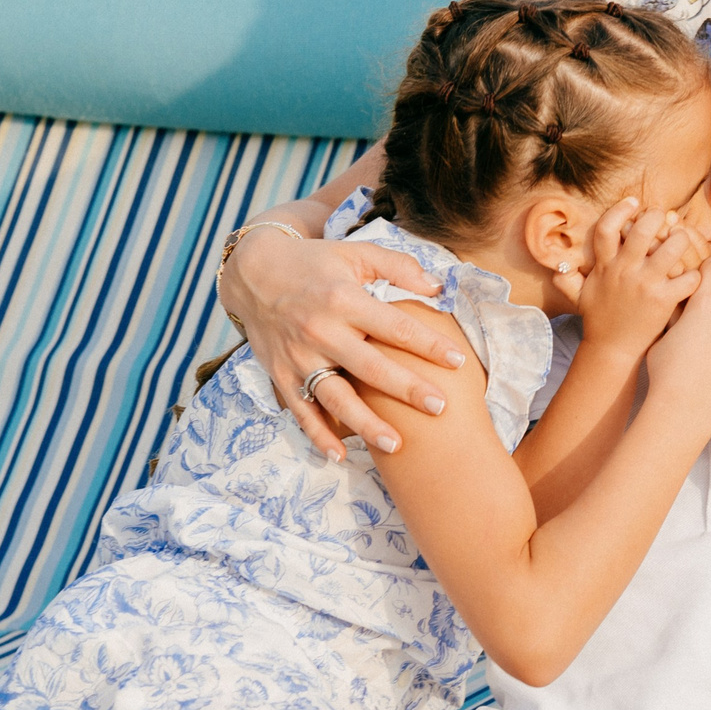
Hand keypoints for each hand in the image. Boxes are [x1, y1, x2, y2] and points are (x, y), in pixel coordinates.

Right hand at [226, 225, 465, 459]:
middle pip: (371, 367)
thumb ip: (399, 267)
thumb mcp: (356, 253)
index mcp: (344, 299)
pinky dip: (318, 435)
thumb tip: (439, 288)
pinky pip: (302, 411)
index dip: (428, 345)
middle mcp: (321, 330)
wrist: (253, 273)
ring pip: (336, 397)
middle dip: (407, 389)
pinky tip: (340, 456)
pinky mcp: (281, 374)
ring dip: (366, 424)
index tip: (458, 361)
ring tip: (397, 445)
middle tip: (441, 408)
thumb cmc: (315, 263)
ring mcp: (299, 356)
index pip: (395, 327)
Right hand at [555, 197, 707, 357]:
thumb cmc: (599, 320)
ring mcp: (645, 284)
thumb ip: (569, 279)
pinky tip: (693, 274)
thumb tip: (558, 266)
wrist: (612, 350)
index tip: (635, 201)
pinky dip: (695, 274)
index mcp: (605, 266)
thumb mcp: (580, 297)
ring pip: (671, 248)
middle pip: (643, 231)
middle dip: (657, 217)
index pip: (607, 228)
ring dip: (681, 239)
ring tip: (683, 240)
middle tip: (665, 216)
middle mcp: (625, 271)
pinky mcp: (663, 300)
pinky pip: (688, 278)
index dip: (621, 210)